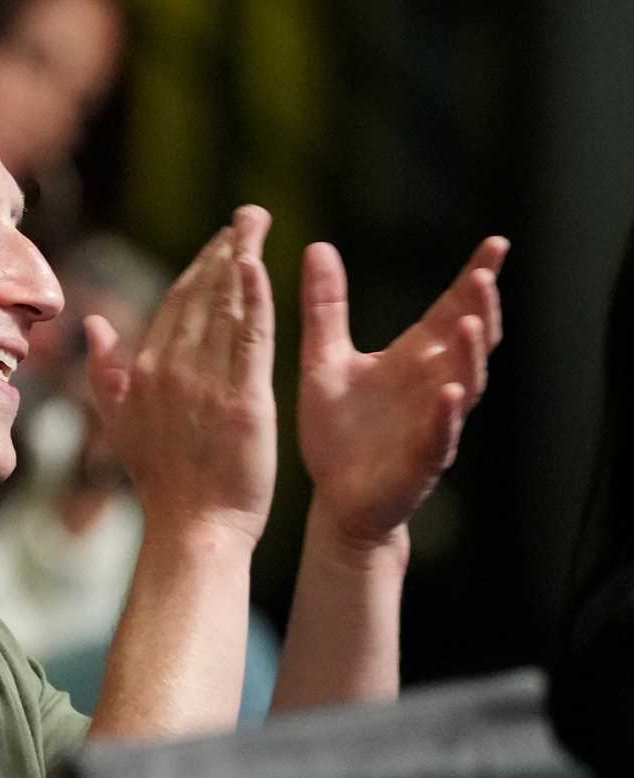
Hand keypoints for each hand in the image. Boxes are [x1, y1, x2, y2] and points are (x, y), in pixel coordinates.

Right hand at [84, 206, 276, 543]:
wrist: (193, 529)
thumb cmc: (162, 483)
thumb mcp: (121, 424)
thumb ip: (106, 371)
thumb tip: (92, 322)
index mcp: (145, 371)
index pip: (175, 304)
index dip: (200, 266)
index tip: (222, 238)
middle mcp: (172, 370)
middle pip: (201, 295)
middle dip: (225, 248)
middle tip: (249, 213)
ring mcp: (206, 384)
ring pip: (225, 308)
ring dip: (241, 260)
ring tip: (257, 225)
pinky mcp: (244, 401)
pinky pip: (249, 338)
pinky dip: (253, 299)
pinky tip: (260, 266)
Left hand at [298, 237, 508, 546]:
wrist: (336, 499)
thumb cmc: (338, 431)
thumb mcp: (324, 360)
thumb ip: (325, 308)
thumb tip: (317, 246)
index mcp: (414, 358)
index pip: (452, 310)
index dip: (475, 278)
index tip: (496, 242)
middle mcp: (433, 385)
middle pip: (470, 342)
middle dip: (481, 310)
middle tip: (485, 275)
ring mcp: (433, 423)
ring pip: (464, 385)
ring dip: (470, 356)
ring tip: (473, 324)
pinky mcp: (420, 460)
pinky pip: (439, 436)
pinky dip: (445, 415)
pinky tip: (449, 393)